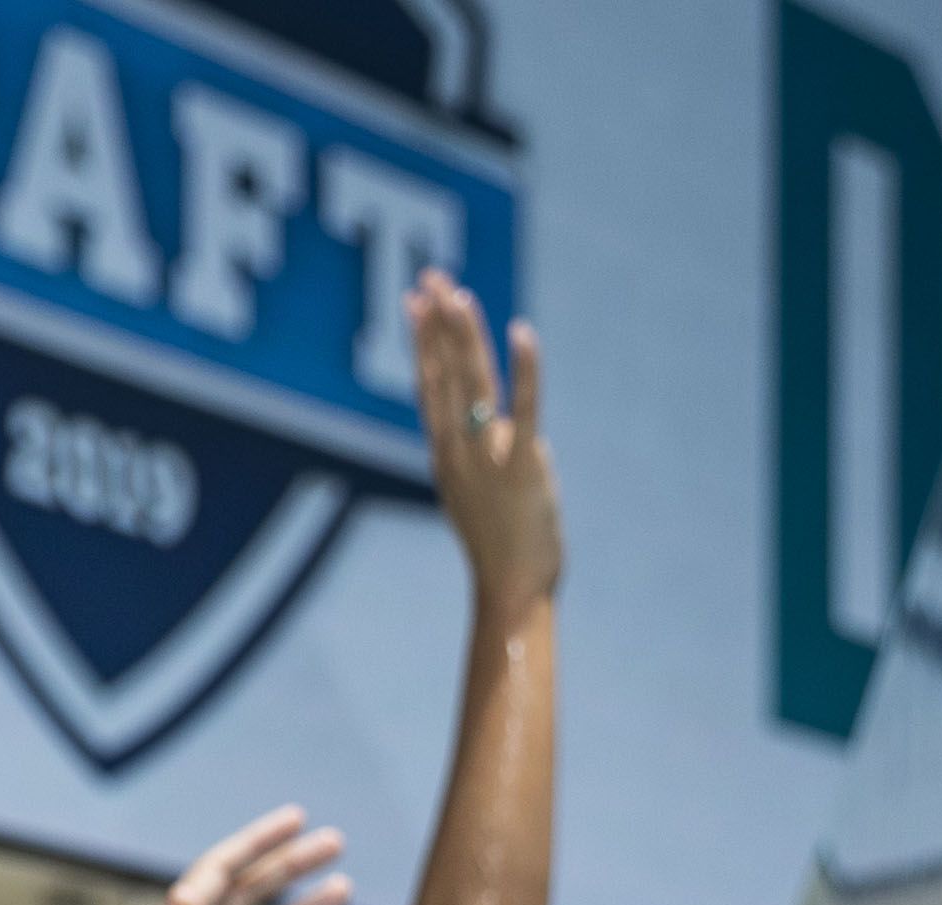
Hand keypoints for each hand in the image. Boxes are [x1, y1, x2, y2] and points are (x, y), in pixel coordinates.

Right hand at [411, 270, 559, 611]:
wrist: (510, 589)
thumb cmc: (500, 547)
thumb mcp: (479, 493)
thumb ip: (482, 454)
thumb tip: (497, 424)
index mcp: (446, 455)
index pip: (429, 385)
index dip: (422, 340)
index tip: (416, 300)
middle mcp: (458, 450)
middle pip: (445, 375)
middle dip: (437, 324)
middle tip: (433, 278)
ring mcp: (488, 457)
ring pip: (473, 385)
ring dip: (465, 337)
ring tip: (459, 295)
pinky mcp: (524, 464)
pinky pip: (524, 408)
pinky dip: (524, 368)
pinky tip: (521, 332)